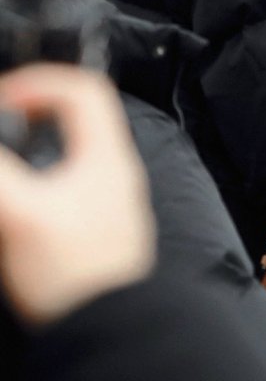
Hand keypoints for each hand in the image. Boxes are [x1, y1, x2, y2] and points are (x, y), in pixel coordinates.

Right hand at [0, 65, 153, 326]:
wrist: (106, 329)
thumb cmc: (77, 274)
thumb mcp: (22, 214)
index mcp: (106, 157)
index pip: (85, 90)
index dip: (40, 80)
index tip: (2, 97)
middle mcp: (111, 173)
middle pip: (74, 119)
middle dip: (28, 112)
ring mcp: (103, 201)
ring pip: (65, 153)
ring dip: (28, 148)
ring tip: (4, 161)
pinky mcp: (88, 229)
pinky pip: (60, 186)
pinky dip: (32, 182)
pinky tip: (13, 203)